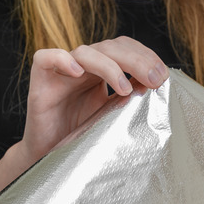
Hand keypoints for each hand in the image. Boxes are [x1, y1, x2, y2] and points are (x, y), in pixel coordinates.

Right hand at [19, 36, 169, 162]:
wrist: (49, 156)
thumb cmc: (80, 136)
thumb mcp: (111, 116)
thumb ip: (128, 99)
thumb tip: (157, 86)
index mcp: (101, 71)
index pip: (124, 48)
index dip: (145, 55)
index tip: (163, 75)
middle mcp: (83, 66)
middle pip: (110, 47)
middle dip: (137, 60)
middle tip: (155, 79)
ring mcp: (61, 72)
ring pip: (85, 52)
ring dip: (109, 66)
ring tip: (125, 88)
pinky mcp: (40, 82)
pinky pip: (45, 58)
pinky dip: (62, 60)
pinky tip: (77, 72)